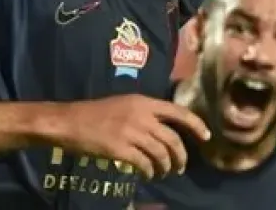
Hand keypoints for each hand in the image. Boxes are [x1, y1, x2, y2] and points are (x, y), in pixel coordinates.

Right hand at [50, 94, 209, 178]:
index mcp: (143, 102)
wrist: (69, 121)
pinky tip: (147, 174)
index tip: (206, 137)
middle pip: (172, 139)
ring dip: (165, 167)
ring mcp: (131, 132)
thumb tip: (163, 131)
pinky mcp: (120, 149)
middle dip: (180, 156)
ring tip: (163, 173)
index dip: (195, 125)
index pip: (177, 112)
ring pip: (160, 154)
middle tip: (180, 167)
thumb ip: (143, 114)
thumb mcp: (122, 104)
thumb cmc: (94, 113)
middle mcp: (141, 115)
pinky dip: (149, 172)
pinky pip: (144, 164)